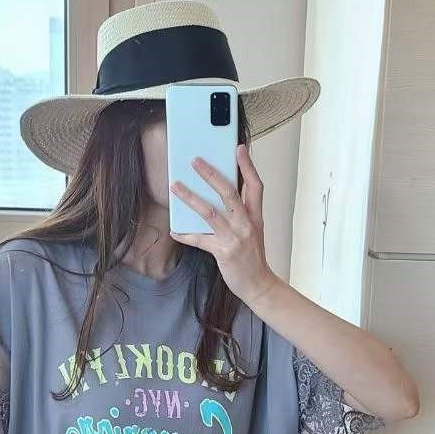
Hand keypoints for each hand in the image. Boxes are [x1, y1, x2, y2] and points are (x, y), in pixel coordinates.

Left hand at [169, 144, 278, 309]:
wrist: (259, 285)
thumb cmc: (253, 258)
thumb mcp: (253, 231)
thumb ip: (240, 214)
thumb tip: (219, 197)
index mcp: (255, 216)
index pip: (255, 185)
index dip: (247, 165)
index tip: (239, 148)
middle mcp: (246, 223)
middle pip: (229, 192)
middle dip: (211, 174)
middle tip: (194, 160)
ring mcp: (235, 237)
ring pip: (210, 211)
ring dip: (190, 197)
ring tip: (175, 186)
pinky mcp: (223, 251)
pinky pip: (200, 239)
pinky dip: (185, 234)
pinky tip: (175, 231)